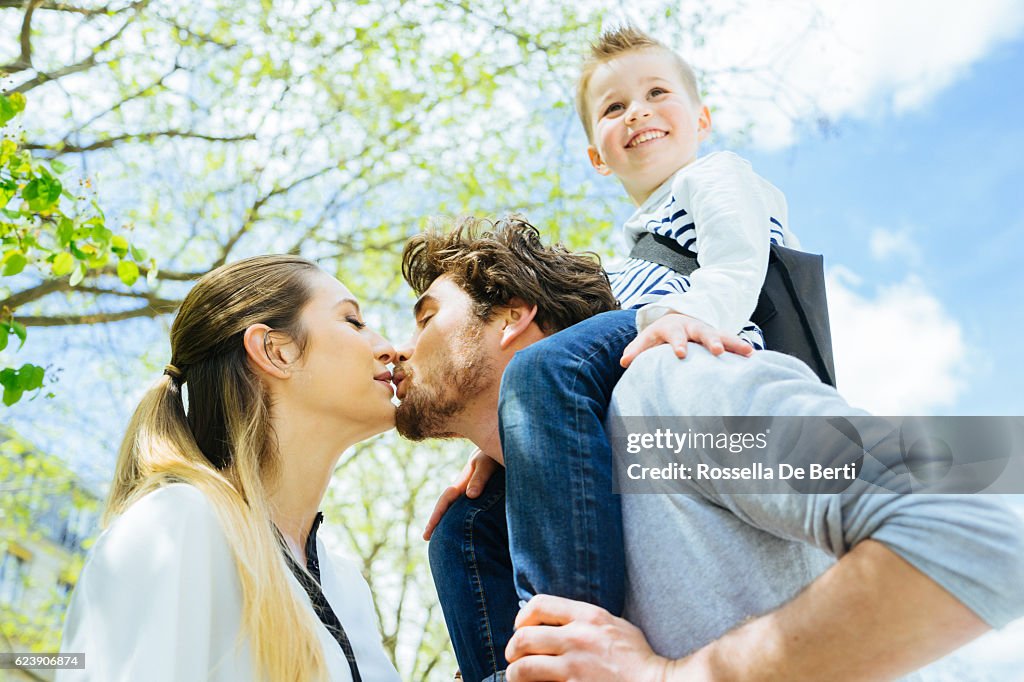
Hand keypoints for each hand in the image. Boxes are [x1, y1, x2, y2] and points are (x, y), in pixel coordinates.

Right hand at [422, 448, 499, 540]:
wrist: (504, 443)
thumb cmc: (495, 453)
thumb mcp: (488, 463)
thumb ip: (480, 477)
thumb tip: (470, 496)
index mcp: (463, 480)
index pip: (446, 500)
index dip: (436, 516)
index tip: (427, 533)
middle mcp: (465, 486)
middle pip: (448, 506)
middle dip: (437, 521)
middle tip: (426, 538)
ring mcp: (474, 488)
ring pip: (458, 507)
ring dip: (451, 520)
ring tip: (446, 538)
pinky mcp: (485, 492)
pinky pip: (471, 507)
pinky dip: (465, 517)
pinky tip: (467, 528)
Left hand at [505, 595, 679, 681]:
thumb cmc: (638, 659)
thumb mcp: (615, 625)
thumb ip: (586, 620)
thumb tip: (557, 621)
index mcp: (588, 616)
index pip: (539, 604)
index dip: (522, 616)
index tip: (520, 628)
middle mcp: (577, 638)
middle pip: (524, 637)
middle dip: (513, 650)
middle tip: (514, 658)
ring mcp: (574, 667)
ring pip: (524, 667)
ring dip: (515, 673)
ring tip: (518, 677)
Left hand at [621, 313, 752, 367]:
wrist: (677, 317)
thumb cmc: (661, 334)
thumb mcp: (648, 338)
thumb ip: (636, 350)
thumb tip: (623, 362)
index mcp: (674, 328)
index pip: (675, 336)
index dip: (678, 344)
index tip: (681, 354)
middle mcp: (693, 327)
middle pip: (703, 332)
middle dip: (711, 340)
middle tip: (717, 350)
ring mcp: (708, 331)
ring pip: (723, 335)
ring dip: (734, 344)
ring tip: (747, 353)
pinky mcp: (720, 337)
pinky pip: (733, 342)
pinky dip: (742, 348)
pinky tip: (755, 357)